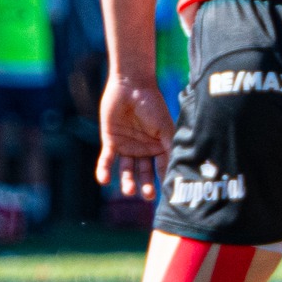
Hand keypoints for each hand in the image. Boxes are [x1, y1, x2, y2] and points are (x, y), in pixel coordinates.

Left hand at [94, 73, 175, 199]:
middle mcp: (144, 150)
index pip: (162, 168)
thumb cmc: (153, 105)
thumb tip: (177, 172)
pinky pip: (107, 159)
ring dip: (127, 181)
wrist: (131, 85)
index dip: (164, 180)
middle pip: (145, 173)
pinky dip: (104, 170)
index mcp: (159, 147)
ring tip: (129, 191)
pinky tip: (103, 180)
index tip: (166, 195)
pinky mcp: (111, 141)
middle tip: (147, 196)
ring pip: (127, 170)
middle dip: (146, 185)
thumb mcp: (165, 129)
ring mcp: (127, 147)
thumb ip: (170, 149)